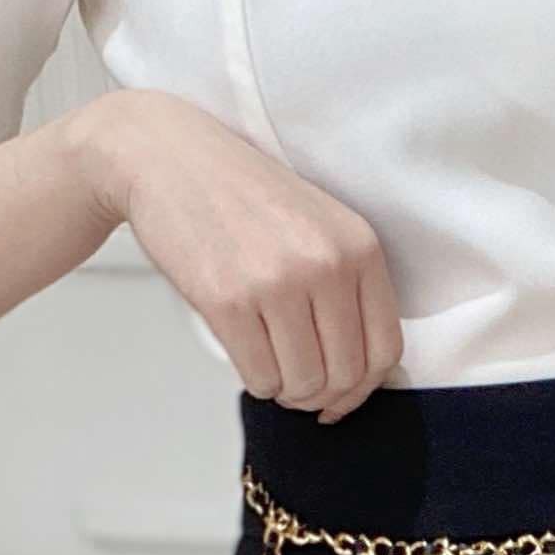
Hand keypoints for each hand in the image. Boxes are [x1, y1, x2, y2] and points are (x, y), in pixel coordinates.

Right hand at [73, 90, 403, 421]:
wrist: (169, 158)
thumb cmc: (246, 199)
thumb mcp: (320, 227)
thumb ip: (349, 289)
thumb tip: (356, 379)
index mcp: (360, 248)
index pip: (385, 349)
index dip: (363, 389)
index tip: (340, 396)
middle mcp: (326, 264)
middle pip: (345, 376)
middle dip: (321, 396)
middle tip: (297, 385)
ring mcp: (277, 282)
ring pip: (304, 384)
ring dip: (287, 391)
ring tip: (272, 366)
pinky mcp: (229, 300)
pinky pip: (261, 378)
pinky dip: (257, 382)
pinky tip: (248, 356)